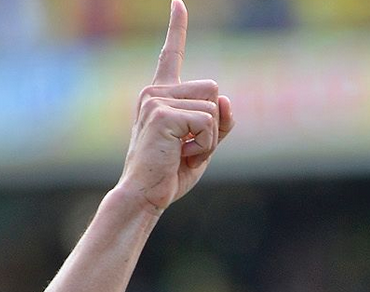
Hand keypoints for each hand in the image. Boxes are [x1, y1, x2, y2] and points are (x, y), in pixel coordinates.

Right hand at [116, 0, 234, 214]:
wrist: (144, 195)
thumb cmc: (169, 173)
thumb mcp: (203, 145)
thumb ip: (218, 122)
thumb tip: (225, 99)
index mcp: (160, 96)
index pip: (171, 55)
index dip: (177, 28)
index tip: (178, 2)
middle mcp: (154, 92)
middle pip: (213, 89)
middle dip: (214, 123)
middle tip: (188, 148)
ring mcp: (156, 100)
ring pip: (214, 107)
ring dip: (210, 137)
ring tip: (183, 153)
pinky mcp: (163, 114)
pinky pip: (208, 123)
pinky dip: (205, 145)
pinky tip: (182, 154)